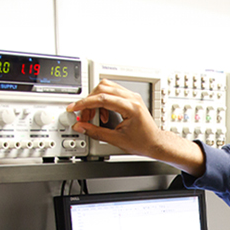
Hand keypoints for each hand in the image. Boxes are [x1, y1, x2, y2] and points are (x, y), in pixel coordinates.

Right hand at [66, 79, 205, 175]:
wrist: (154, 142)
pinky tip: (103, 112)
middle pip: (102, 88)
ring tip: (94, 115)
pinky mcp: (130, 98)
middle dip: (89, 102)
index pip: (102, 98)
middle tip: (85, 116)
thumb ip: (95, 132)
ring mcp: (132, 96)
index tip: (75, 108)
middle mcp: (132, 98)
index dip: (85, 103)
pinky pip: (112, 91)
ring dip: (95, 99)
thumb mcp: (116, 139)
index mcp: (130, 107)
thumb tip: (81, 126)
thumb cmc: (142, 142)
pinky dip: (103, 99)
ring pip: (107, 86)